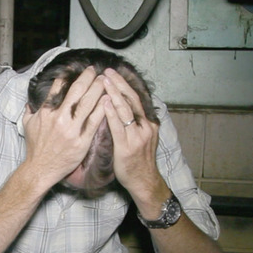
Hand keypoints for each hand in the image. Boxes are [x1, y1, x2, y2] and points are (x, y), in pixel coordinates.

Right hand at [22, 66, 105, 188]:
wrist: (40, 169)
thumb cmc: (34, 148)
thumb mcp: (27, 125)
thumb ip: (30, 110)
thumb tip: (31, 101)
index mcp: (46, 112)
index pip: (58, 88)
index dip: (69, 76)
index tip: (76, 70)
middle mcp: (59, 118)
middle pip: (76, 92)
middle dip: (87, 78)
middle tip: (95, 70)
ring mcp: (71, 130)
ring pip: (87, 104)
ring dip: (97, 89)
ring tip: (104, 80)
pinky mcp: (82, 141)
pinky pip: (94, 122)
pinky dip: (101, 109)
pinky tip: (107, 99)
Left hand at [102, 68, 166, 200]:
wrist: (143, 181)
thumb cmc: (138, 160)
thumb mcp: (141, 138)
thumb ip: (134, 123)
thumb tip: (121, 108)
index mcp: (149, 123)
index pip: (136, 99)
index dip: (125, 85)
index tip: (114, 74)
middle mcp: (145, 127)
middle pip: (132, 100)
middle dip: (119, 84)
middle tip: (107, 71)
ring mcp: (137, 137)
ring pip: (126, 110)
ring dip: (114, 93)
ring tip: (103, 81)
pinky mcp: (127, 147)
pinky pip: (118, 126)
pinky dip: (111, 113)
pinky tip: (104, 103)